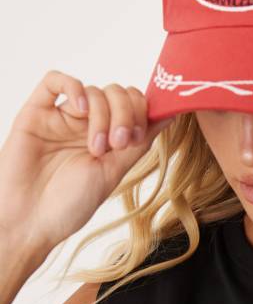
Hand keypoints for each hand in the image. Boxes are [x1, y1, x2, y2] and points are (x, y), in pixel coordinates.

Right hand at [0, 70, 175, 254]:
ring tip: (95, 147)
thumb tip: (171, 115)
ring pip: (94, 91)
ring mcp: (62, 117)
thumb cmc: (70, 204)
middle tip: (118, 142)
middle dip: (126, 113)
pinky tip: (79, 108)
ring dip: (102, 116)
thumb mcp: (114, 171)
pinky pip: (54, 81)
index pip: (134, 104)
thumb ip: (140, 141)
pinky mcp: (36, 113)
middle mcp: (87, 124)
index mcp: (109, 137)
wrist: (30, 222)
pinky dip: (73, 87)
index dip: (142, 112)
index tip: (136, 137)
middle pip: (117, 93)